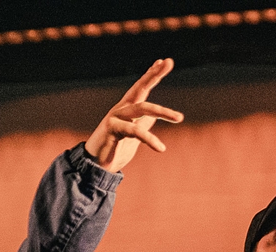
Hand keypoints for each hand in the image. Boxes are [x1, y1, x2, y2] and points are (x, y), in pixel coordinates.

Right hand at [84, 58, 183, 172]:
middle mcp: (121, 109)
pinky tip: (161, 148)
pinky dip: (149, 139)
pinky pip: (134, 131)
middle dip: (154, 74)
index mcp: (127, 109)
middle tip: (169, 61)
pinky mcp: (112, 129)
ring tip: (180, 118)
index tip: (164, 61)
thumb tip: (152, 119)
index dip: (152, 74)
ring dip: (163, 112)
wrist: (95, 166)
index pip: (141, 88)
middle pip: (140, 87)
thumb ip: (142, 126)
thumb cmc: (114, 150)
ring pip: (141, 109)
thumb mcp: (133, 137)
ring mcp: (116, 117)